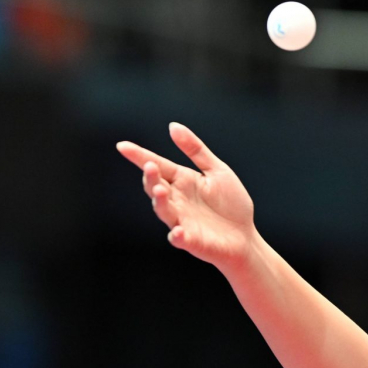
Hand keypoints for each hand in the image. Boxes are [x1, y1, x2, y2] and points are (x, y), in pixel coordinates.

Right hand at [116, 123, 256, 269]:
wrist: (245, 237)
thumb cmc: (231, 204)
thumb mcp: (217, 171)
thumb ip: (195, 150)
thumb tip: (172, 126)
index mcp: (182, 181)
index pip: (158, 166)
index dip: (140, 156)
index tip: (122, 146)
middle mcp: (176, 200)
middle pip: (155, 187)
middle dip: (151, 177)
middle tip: (151, 166)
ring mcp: (181, 221)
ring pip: (163, 210)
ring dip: (160, 201)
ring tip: (161, 190)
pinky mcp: (191, 241)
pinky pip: (179, 239)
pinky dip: (177, 236)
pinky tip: (179, 231)